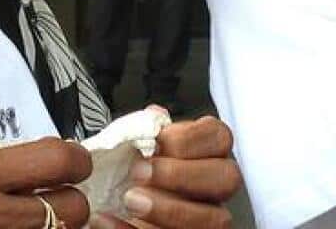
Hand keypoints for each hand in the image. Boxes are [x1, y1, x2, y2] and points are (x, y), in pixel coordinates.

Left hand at [91, 114, 241, 228]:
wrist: (108, 206)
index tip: (156, 142)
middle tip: (140, 173)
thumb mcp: (130, 148)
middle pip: (227, 177)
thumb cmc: (126, 176)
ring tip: (130, 200)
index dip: (191, 137)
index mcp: (204, 154)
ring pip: (216, 218)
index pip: (219, 137)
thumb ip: (144, 129)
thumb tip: (154, 116)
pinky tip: (108, 221)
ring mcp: (206, 218)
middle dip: (183, 174)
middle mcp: (212, 188)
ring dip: (172, 209)